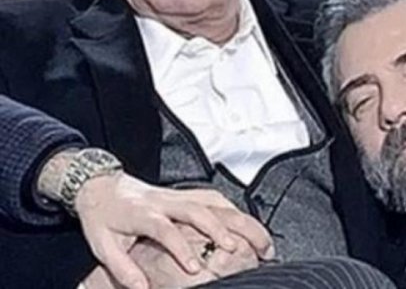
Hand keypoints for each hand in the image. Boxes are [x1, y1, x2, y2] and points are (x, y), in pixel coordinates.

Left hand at [74, 172, 272, 288]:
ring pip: (212, 201)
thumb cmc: (102, 217)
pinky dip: (233, 209)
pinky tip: (246, 223)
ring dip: (236, 217)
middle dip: (219, 228)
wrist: (100, 185)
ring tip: (255, 238)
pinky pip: (213, 197)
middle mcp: (164, 201)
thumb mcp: (102, 245)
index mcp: (142, 213)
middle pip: (197, 209)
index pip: (165, 229)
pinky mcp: (185, 193)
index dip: (180, 248)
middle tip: (238, 250)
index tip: (194, 269)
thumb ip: (122, 268)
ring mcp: (177, 194)